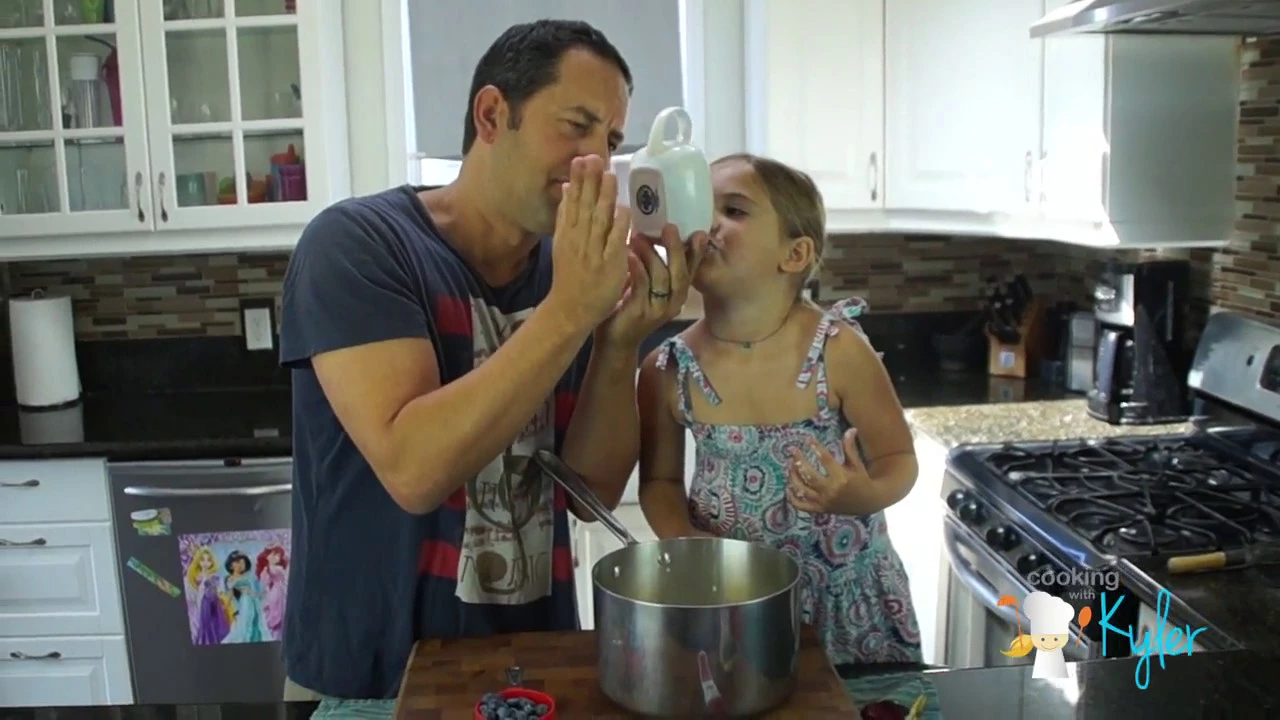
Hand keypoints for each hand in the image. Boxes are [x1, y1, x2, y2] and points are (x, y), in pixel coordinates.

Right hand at [546, 155, 630, 331]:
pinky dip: (618, 226)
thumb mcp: (562, 243)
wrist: (569, 310)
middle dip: (589, 182)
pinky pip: (614, 242)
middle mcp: (578, 240)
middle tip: (594, 157)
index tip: (581, 160)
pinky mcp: (609, 266)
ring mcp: (593, 253)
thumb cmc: (570, 277)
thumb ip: (566, 217)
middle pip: (584, 207)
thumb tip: (565, 188)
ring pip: (599, 221)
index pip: (571, 203)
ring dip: (604, 198)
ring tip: (609, 175)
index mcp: (566, 234)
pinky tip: (623, 209)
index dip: (576, 181)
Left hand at [597, 223, 709, 346]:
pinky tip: (629, 254)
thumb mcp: (646, 285)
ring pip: (662, 277)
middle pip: (681, 272)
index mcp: (677, 295)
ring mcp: (658, 309)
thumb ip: (652, 266)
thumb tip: (651, 233)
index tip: (698, 232)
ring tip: (638, 237)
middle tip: (670, 227)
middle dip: (676, 248)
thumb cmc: (628, 308)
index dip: (696, 252)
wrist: (615, 342)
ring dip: (651, 254)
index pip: (691, 270)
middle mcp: (673, 303)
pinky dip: (637, 267)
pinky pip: (642, 285)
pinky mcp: (641, 312)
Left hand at [786, 429, 870, 514]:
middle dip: (799, 461)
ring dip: (793, 476)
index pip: (825, 460)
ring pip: (802, 489)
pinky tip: (789, 487)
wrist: (868, 503)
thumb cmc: (862, 480)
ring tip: (790, 464)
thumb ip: (850, 448)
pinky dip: (792, 498)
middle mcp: (831, 490)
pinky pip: (802, 506)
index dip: (816, 447)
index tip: (808, 439)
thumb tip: (850, 429)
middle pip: (809, 475)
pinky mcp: (820, 509)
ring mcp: (824, 501)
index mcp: (842, 477)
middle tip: (793, 450)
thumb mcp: (857, 464)